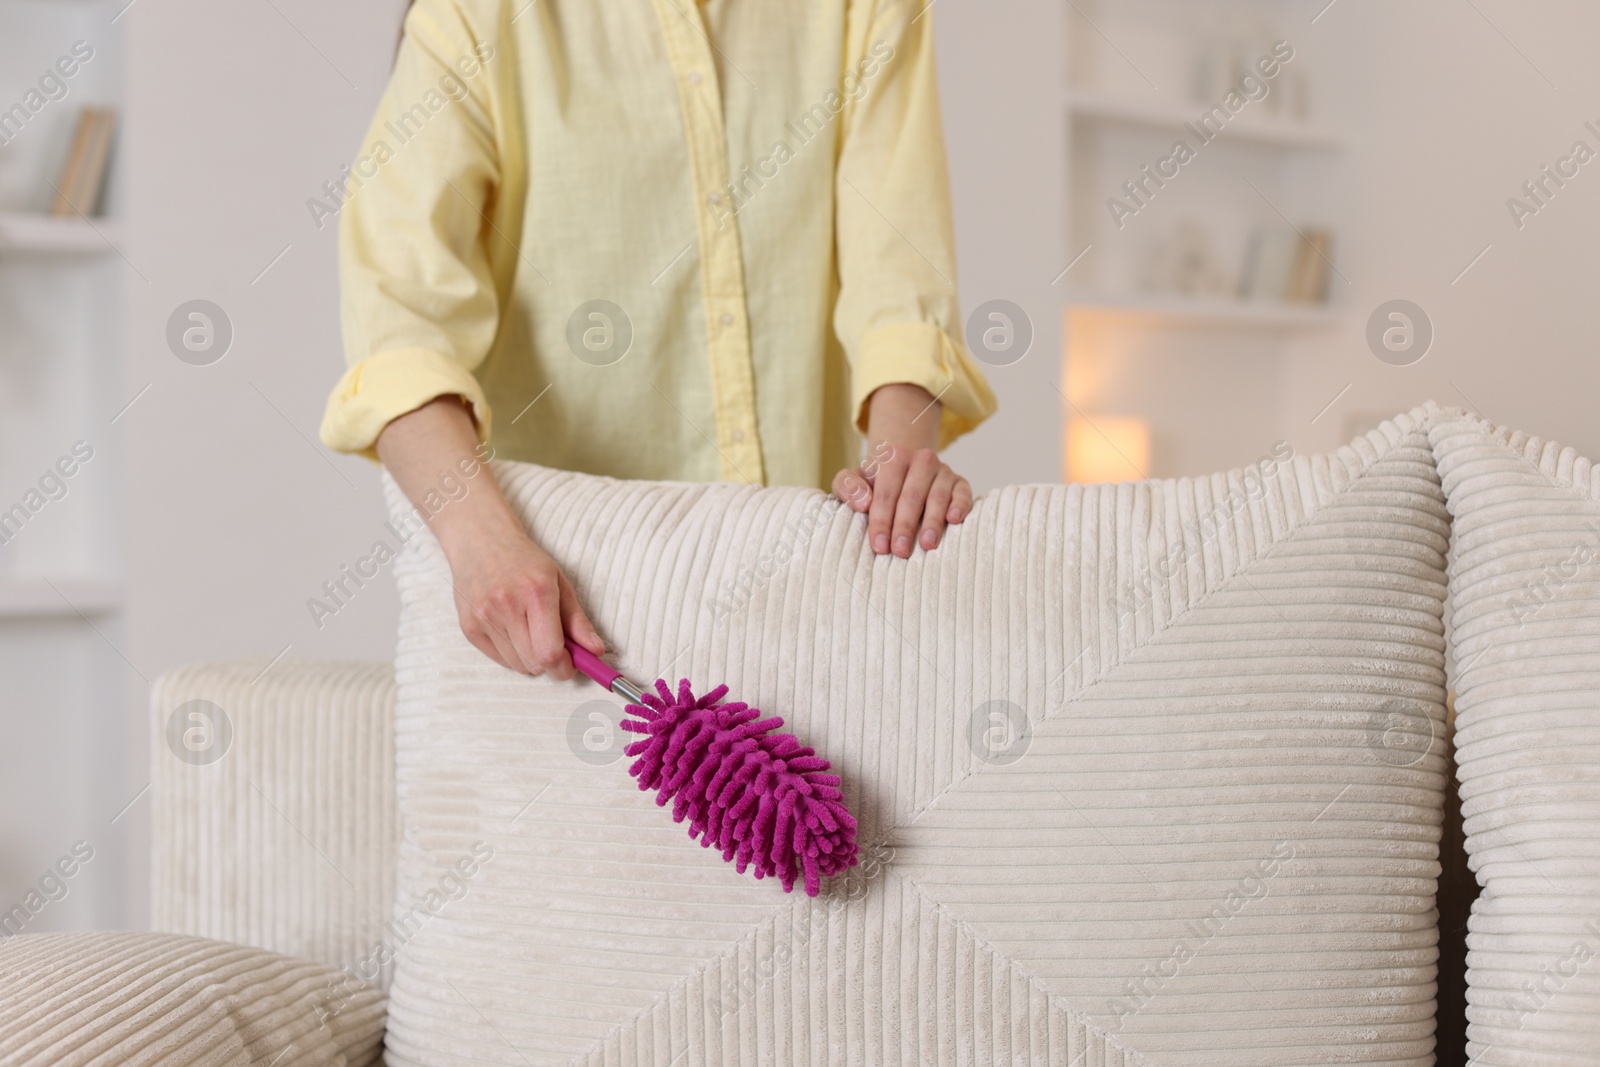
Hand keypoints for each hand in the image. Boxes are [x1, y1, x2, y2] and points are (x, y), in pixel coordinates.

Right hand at [443, 516, 604, 678]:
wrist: (481, 542)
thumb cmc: (525, 562)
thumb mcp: (559, 583)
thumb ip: (578, 621)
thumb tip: (596, 651)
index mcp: (536, 593)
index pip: (550, 652)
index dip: (566, 668)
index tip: (573, 665)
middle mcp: (506, 605)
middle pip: (535, 663)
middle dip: (552, 663)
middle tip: (555, 644)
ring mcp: (483, 617)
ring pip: (518, 665)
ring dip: (531, 658)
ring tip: (530, 631)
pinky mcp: (468, 627)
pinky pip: (499, 660)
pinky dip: (512, 654)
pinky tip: (512, 630)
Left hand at [832, 442, 972, 556]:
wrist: (902, 474)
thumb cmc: (873, 485)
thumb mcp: (851, 481)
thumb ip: (847, 486)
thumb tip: (863, 502)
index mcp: (893, 457)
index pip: (886, 492)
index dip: (881, 520)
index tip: (879, 546)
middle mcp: (921, 460)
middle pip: (911, 496)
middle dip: (905, 525)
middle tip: (900, 551)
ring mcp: (943, 471)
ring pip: (938, 496)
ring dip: (932, 521)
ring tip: (926, 544)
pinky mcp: (960, 483)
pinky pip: (963, 493)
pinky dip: (960, 505)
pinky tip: (954, 520)